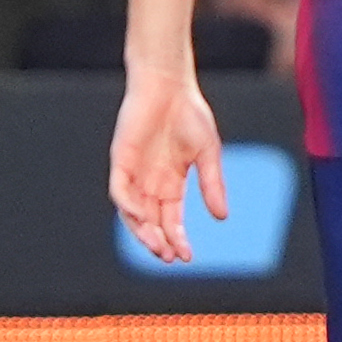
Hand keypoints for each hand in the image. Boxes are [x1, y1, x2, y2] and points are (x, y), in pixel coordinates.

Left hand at [109, 69, 226, 264]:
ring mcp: (134, 172)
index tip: (187, 257)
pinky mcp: (121, 160)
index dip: (177, 239)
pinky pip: (119, 190)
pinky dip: (127, 206)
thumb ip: (212, 185)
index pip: (171, 220)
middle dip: (159, 242)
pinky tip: (140, 217)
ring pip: (133, 213)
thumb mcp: (207, 154)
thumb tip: (222, 218)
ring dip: (142, 232)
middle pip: (151, 222)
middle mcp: (150, 183)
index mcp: (171, 183)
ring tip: (157, 247)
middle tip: (170, 257)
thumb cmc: (189, 114)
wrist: (169, 84)